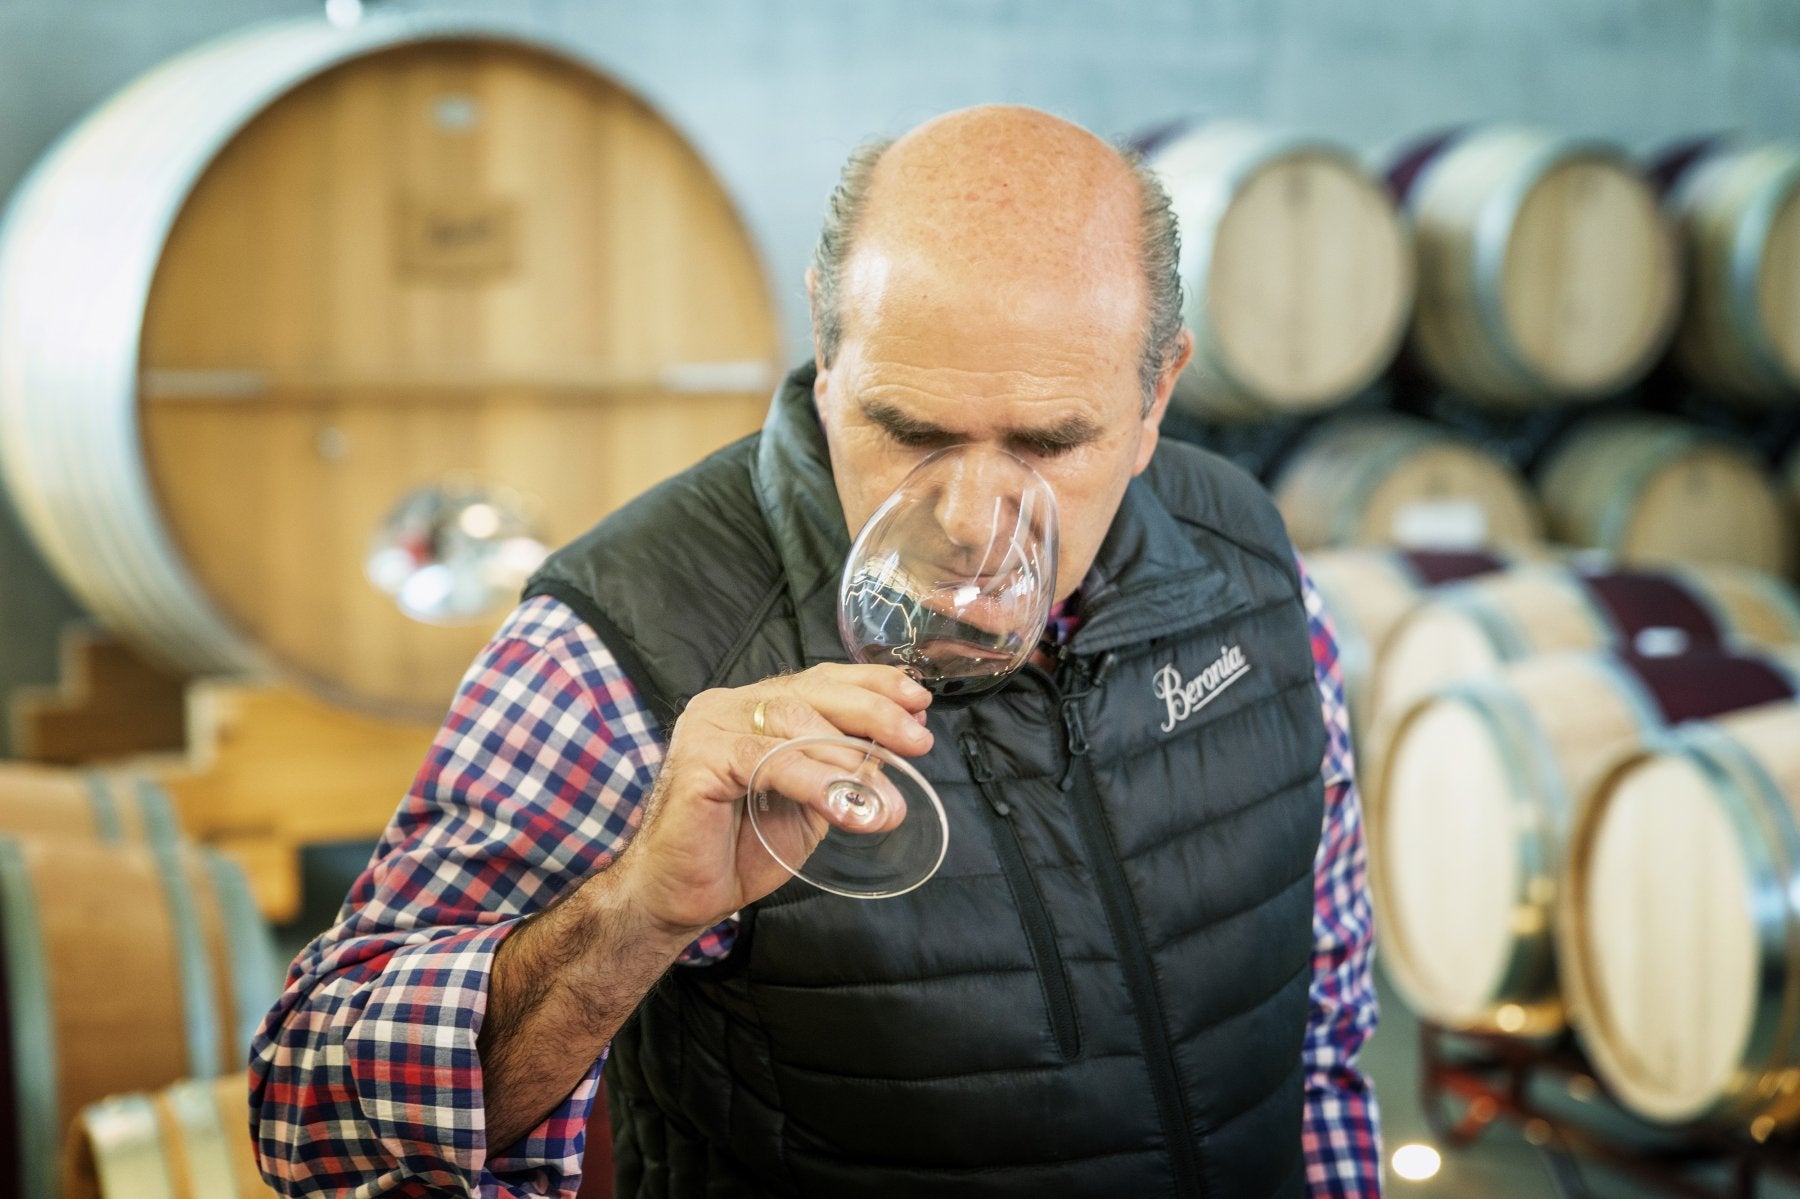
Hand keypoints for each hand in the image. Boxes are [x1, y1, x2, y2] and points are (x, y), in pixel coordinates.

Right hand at [609, 663, 932, 934]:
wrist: (679, 896)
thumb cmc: (738, 848)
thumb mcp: (808, 803)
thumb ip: (841, 771)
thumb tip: (895, 751)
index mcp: (753, 707)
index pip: (820, 680)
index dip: (872, 686)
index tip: (918, 702)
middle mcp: (729, 706)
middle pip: (812, 693)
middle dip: (873, 713)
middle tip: (917, 741)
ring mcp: (710, 727)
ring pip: (794, 722)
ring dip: (849, 759)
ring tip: (887, 797)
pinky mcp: (700, 759)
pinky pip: (770, 761)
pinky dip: (817, 784)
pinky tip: (850, 810)